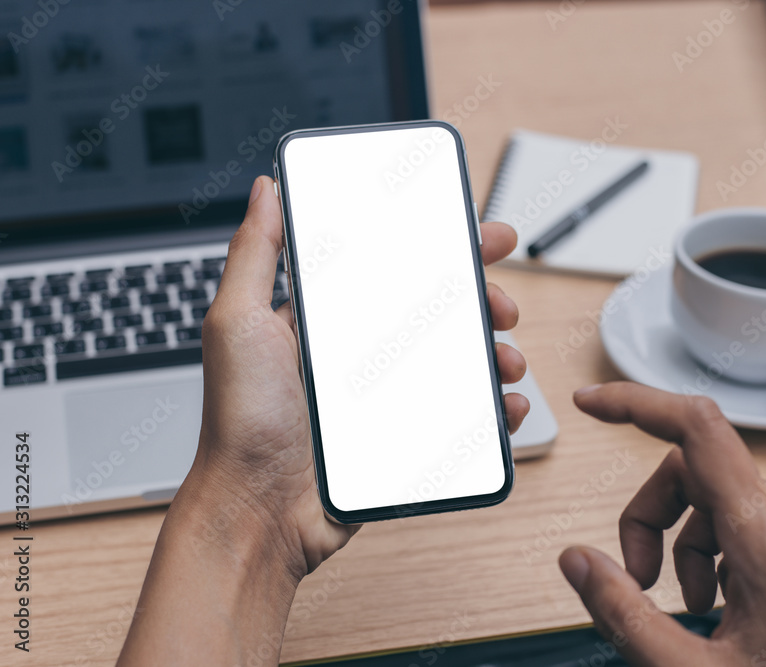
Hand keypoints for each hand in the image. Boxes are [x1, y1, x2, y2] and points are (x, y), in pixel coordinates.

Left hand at [192, 175, 529, 578]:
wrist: (257, 513)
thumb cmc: (238, 422)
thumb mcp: (236, 322)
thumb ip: (254, 253)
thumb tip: (266, 190)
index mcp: (329, 318)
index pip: (395, 267)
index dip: (441, 246)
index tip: (478, 235)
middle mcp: (362, 352)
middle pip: (439, 311)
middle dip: (482, 299)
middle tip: (501, 304)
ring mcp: (387, 397)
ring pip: (460, 361)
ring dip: (495, 352)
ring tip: (506, 360)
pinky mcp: (405, 437)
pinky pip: (463, 416)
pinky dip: (495, 408)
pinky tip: (506, 405)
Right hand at [558, 382, 765, 665]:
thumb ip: (626, 616)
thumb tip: (577, 560)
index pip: (695, 428)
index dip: (634, 403)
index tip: (592, 403)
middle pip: (698, 472)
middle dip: (653, 519)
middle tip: (641, 582)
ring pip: (731, 502)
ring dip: (691, 545)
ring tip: (695, 611)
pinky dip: (728, 554)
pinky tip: (735, 613)